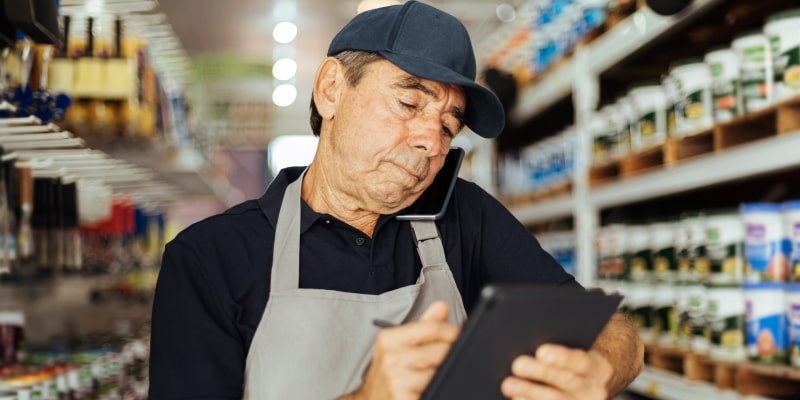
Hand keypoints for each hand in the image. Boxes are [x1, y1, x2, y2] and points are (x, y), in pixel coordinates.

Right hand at [342, 301, 460, 399]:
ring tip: (436, 376)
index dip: (452, 331)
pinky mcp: (404, 399)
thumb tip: (442, 306)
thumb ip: (423, 326)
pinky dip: (440, 387)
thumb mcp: (399, 346)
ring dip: (446, 374)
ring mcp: (397, 381)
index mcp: (389, 339)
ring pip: (441, 371)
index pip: (431, 328)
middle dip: (452, 354)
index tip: (460, 336)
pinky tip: (431, 388)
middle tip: (452, 359)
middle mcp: (391, 358)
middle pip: (440, 350)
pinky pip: (435, 388)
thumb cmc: (387, 374)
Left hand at [501, 344, 612, 399]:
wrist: (590, 385)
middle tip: (517, 365)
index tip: (542, 352)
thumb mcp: (575, 354)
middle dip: (539, 372)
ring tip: (509, 386)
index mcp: (597, 368)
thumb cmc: (574, 363)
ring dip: (529, 393)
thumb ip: (558, 348)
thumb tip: (529, 340)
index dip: (561, 357)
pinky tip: (517, 399)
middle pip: (565, 381)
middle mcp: (593, 390)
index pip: (580, 361)